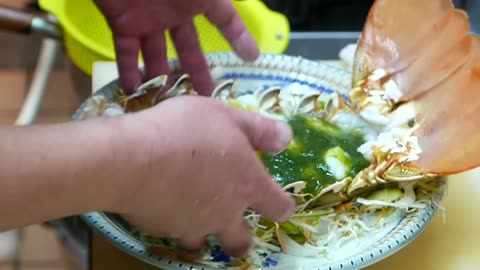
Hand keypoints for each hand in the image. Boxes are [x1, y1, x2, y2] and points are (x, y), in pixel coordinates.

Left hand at [94, 0, 259, 94]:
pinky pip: (127, 52)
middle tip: (205, 99)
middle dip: (197, 73)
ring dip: (161, 79)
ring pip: (157, 55)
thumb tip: (250, 36)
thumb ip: (220, 8)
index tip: (250, 59)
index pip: (224, 19)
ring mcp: (148, 18)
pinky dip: (128, 71)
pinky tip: (135, 92)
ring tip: (167, 104)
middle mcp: (175, 10)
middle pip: (189, 47)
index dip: (239, 37)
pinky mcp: (122, 23)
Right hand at [110, 96, 294, 255]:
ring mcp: (192, 226)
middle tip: (232, 223)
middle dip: (241, 237)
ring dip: (202, 231)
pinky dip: (172, 220)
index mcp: (247, 185)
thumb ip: (259, 129)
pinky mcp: (162, 230)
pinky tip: (161, 200)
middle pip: (242, 242)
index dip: (282, 207)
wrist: (132, 159)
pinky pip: (172, 232)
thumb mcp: (226, 116)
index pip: (279, 208)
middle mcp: (224, 214)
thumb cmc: (185, 131)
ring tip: (191, 212)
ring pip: (204, 242)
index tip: (279, 204)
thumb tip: (287, 138)